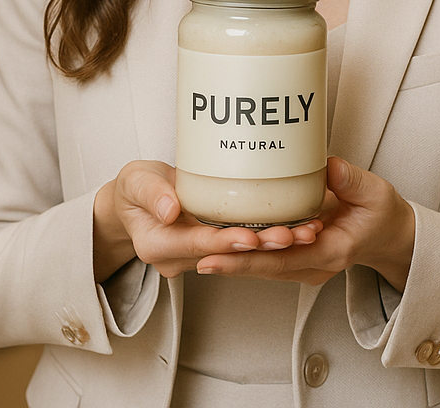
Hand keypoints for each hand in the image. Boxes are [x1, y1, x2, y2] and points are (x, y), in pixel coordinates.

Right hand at [93, 160, 321, 280]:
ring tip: (306, 233)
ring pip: (239, 252)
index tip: (251, 237)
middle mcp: (179, 257)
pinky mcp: (212, 244)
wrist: (134, 199)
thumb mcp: (135, 182)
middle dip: (262, 247)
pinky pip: (241, 244)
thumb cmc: (134, 188)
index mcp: (158, 245)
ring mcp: (197, 254)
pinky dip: (266, 237)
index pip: (197, 245)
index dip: (226, 242)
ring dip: (273, 245)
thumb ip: (152, 194)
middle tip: (295, 236)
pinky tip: (295, 228)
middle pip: (226, 254)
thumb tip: (169, 210)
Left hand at [194, 157, 414, 288]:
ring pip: (263, 264)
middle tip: (196, 253)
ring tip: (200, 248)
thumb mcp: (375, 193)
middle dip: (230, 261)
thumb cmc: (381, 213)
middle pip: (264, 267)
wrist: (389, 234)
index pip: (282, 259)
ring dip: (233, 257)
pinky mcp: (298, 255)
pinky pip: (268, 256)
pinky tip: (222, 239)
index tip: (216, 256)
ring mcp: (305, 263)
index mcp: (332, 251)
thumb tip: (329, 168)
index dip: (247, 259)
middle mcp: (314, 264)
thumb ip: (351, 181)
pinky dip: (245, 250)